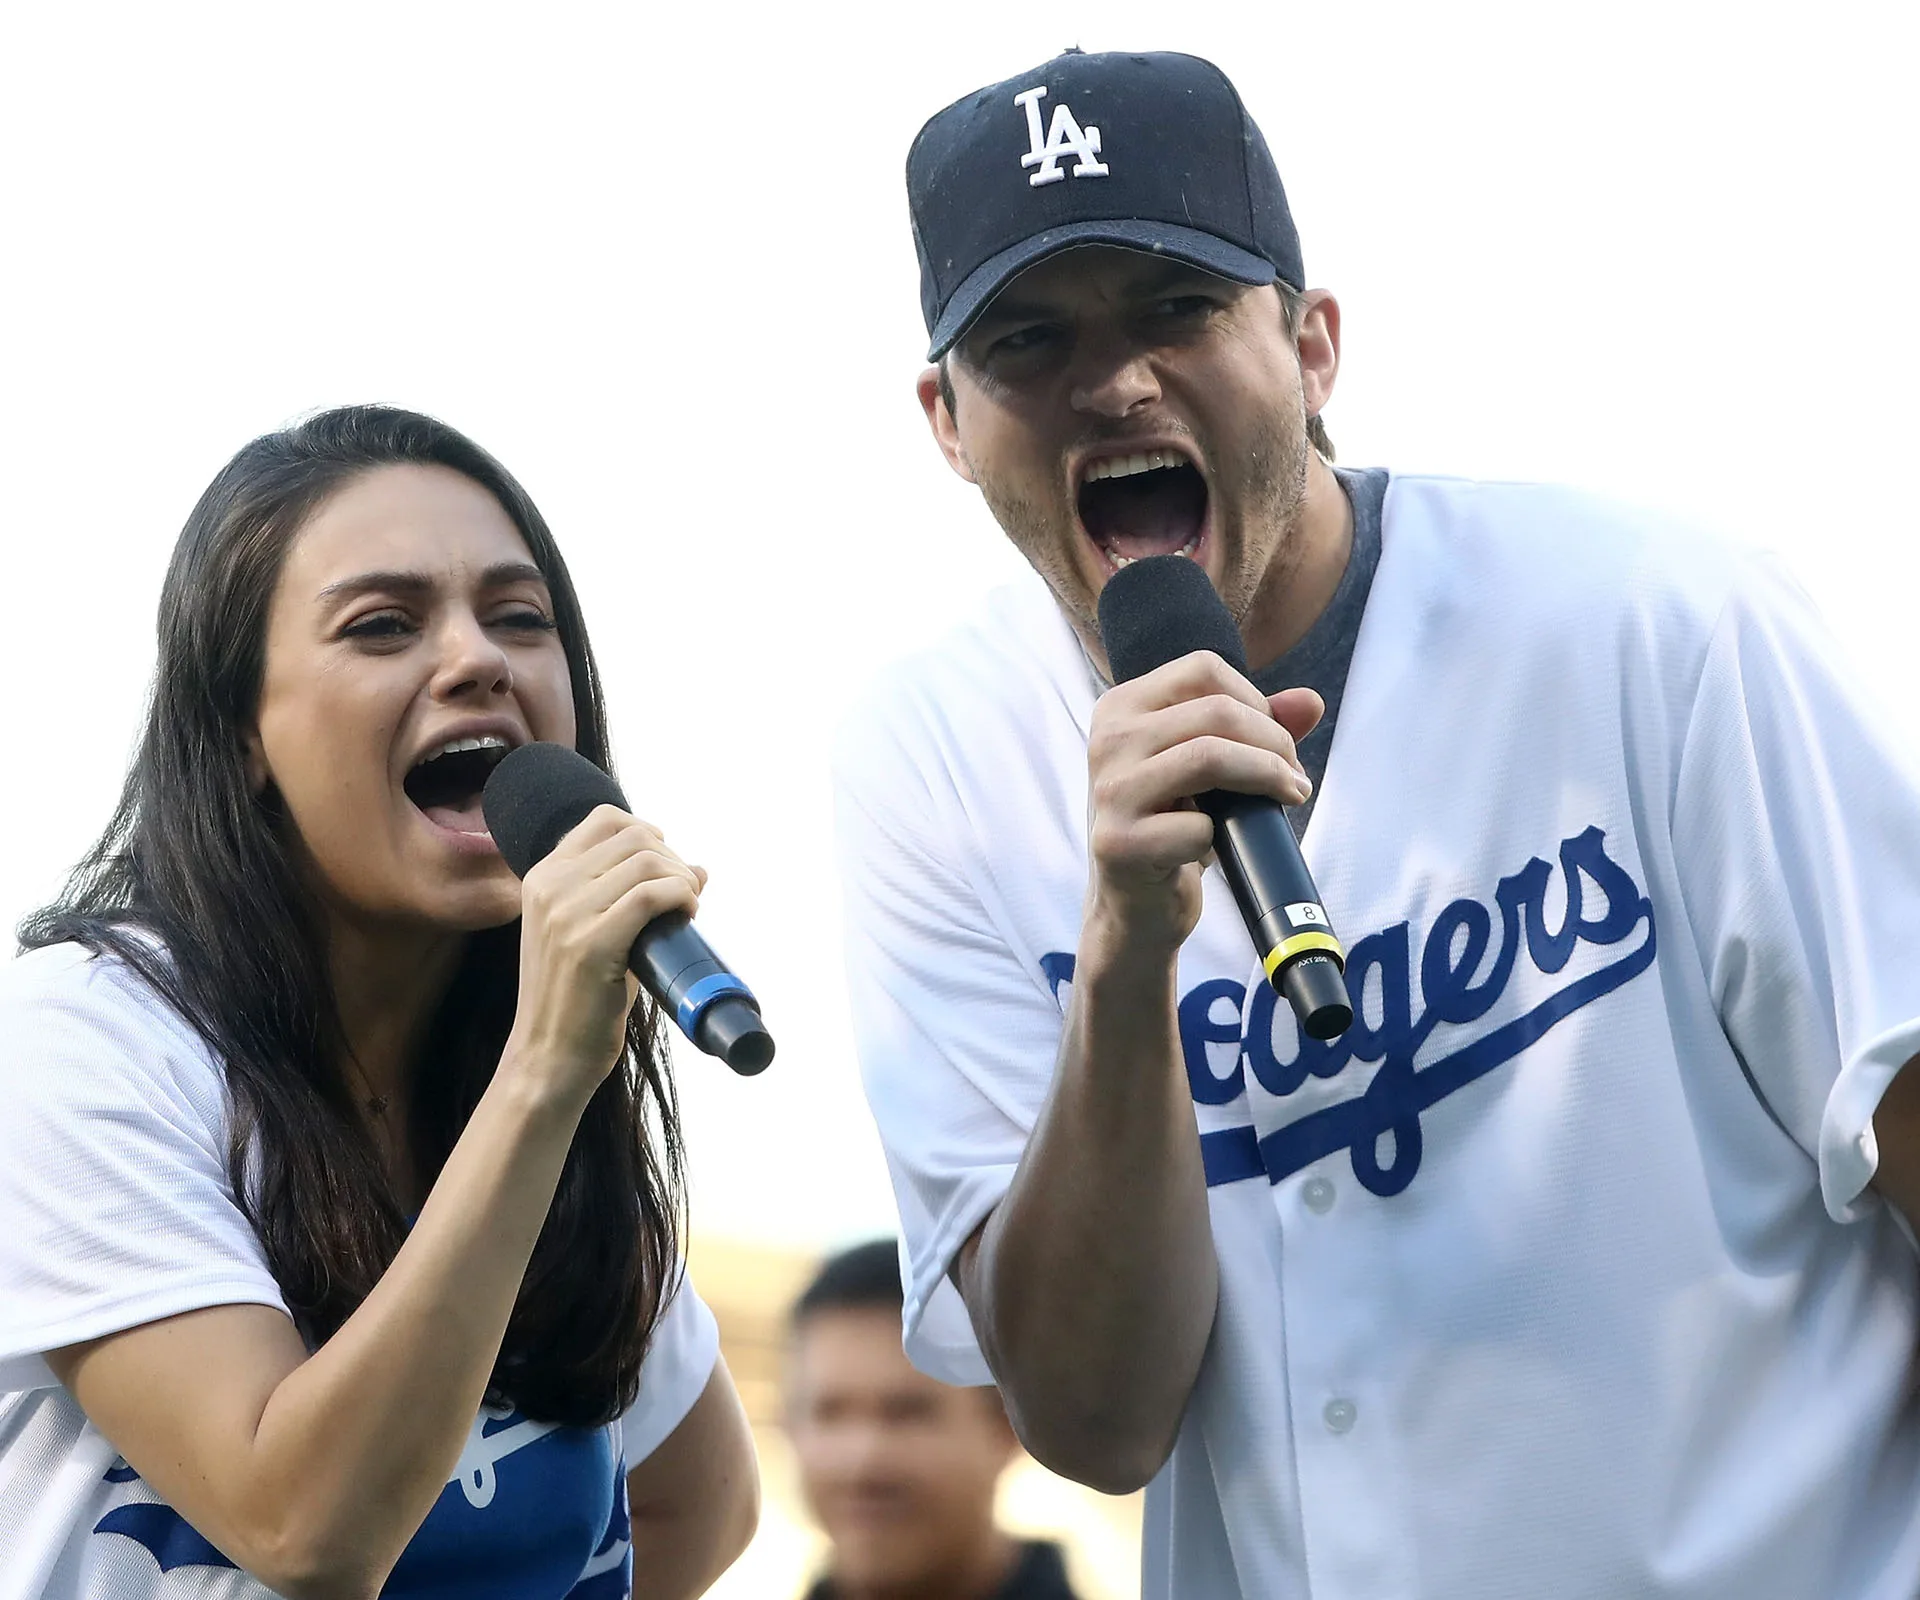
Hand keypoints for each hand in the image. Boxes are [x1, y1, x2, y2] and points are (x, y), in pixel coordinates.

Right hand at [504, 805, 706, 1103]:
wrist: (548, 1056)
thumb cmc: (577, 998)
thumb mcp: (586, 933)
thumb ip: (626, 895)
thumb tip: (698, 869)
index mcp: (541, 877)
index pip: (605, 818)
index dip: (648, 834)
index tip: (664, 867)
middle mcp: (549, 887)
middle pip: (634, 836)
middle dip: (672, 859)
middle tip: (684, 893)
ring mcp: (567, 914)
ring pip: (648, 861)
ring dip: (682, 878)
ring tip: (687, 906)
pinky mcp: (592, 943)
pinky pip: (653, 895)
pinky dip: (682, 896)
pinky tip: (688, 914)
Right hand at [1085, 651, 1319, 955]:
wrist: (1132, 906)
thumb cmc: (1171, 828)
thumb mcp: (1208, 768)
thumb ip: (1256, 727)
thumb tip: (1310, 702)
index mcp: (1120, 708)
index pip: (1203, 670)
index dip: (1255, 700)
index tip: (1274, 741)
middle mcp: (1107, 740)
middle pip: (1216, 711)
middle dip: (1274, 743)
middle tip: (1294, 779)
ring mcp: (1109, 791)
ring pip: (1210, 756)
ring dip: (1266, 778)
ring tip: (1288, 798)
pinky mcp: (1118, 843)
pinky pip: (1197, 826)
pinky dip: (1220, 837)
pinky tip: (1215, 848)